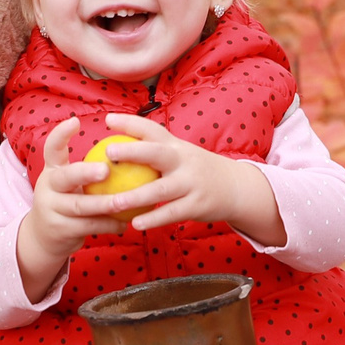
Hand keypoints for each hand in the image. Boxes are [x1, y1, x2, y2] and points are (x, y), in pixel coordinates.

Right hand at [16, 115, 136, 298]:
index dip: (60, 134)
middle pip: (65, 177)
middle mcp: (47, 187)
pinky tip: (124, 224)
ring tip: (125, 202)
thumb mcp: (70, 183)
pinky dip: (108, 224)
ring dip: (104, 204)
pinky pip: (88, 226)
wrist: (43, 237)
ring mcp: (51, 209)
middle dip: (85, 173)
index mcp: (51, 171)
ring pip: (80, 206)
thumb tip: (127, 150)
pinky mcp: (59, 230)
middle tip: (105, 170)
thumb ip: (88, 169)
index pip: (52, 148)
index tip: (74, 121)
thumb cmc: (67, 201)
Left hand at [83, 114, 282, 241]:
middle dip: (133, 151)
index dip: (130, 123)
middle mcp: (183, 160)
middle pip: (157, 153)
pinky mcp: (197, 204)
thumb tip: (112, 146)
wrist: (235, 187)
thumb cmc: (194, 170)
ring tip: (114, 202)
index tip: (108, 120)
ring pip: (161, 189)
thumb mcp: (179, 154)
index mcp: (175, 145)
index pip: (152, 129)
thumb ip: (152, 150)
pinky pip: (171, 213)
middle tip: (109, 153)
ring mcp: (191, 182)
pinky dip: (153, 219)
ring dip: (136, 196)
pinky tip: (135, 224)